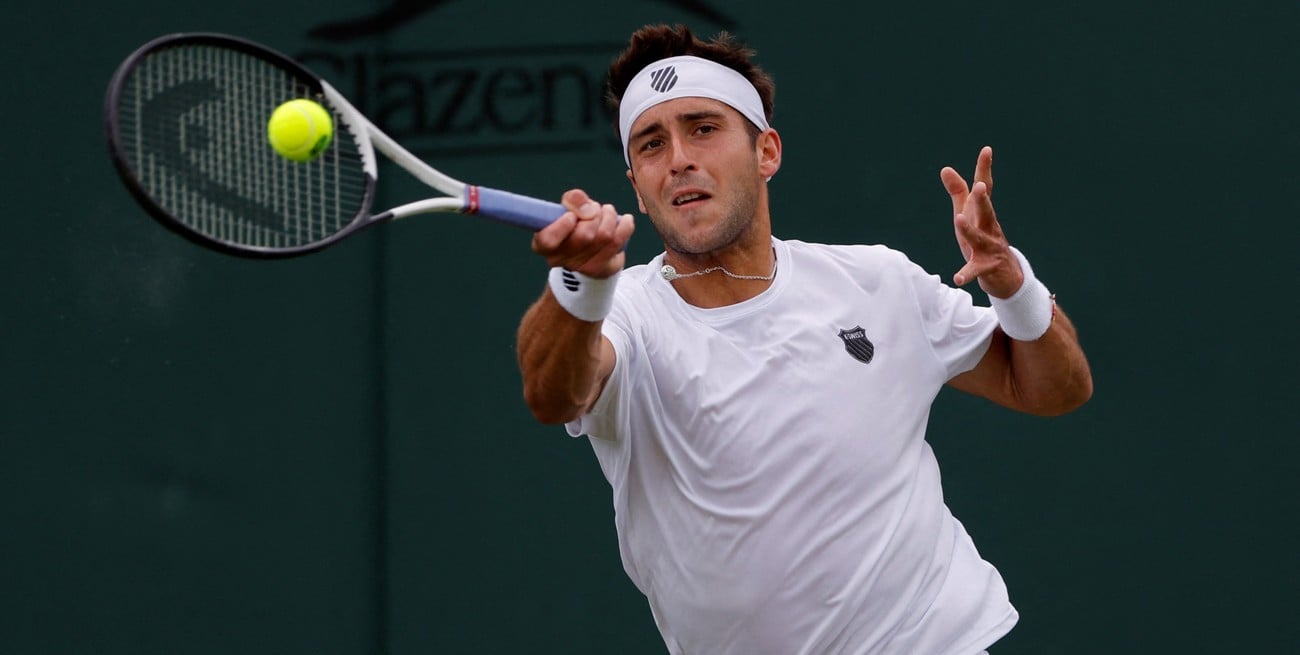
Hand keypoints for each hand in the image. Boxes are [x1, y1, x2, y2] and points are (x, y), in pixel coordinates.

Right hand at [532, 189, 634, 278]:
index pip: (548, 240)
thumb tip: (586, 205)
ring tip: (607, 211)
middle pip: (584, 235)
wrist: (586, 255)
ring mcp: (583, 266)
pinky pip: (619, 242)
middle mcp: (560, 259)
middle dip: (593, 214)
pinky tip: (625, 220)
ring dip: (609, 216)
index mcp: (544, 245)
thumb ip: (572, 200)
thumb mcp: (566, 210)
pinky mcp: (602, 267)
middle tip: (593, 209)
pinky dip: (625, 226)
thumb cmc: (573, 228)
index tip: (571, 215)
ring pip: (604, 236)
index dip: (562, 225)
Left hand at [939, 146, 1022, 298]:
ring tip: (959, 219)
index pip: (985, 189)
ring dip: (970, 230)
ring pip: (980, 238)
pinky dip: (966, 274)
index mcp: (983, 214)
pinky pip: (974, 271)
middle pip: (987, 212)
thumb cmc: (983, 239)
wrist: (1007, 275)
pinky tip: (957, 278)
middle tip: (981, 186)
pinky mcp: (985, 267)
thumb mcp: (968, 214)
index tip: (987, 150)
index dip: (984, 169)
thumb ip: (958, 192)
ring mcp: (989, 248)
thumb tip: (945, 168)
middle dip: (984, 200)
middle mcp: (990, 228)